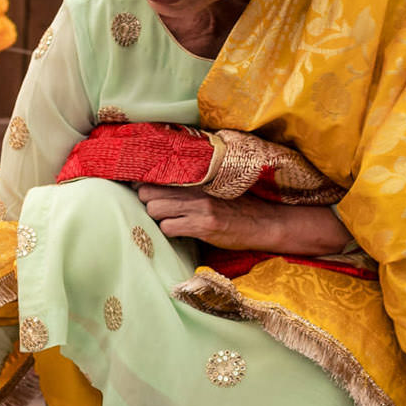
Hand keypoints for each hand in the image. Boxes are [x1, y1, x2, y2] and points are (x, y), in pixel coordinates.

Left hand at [136, 185, 349, 254]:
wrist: (267, 223)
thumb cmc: (240, 205)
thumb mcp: (216, 187)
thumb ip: (192, 183)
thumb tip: (162, 182)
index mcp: (199, 177)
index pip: (159, 173)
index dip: (144, 182)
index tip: (139, 187)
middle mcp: (196, 189)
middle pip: (148, 192)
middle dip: (147, 202)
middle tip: (156, 207)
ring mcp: (199, 207)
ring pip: (155, 210)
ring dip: (157, 218)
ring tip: (170, 219)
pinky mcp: (204, 226)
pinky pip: (169, 228)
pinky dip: (169, 231)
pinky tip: (180, 231)